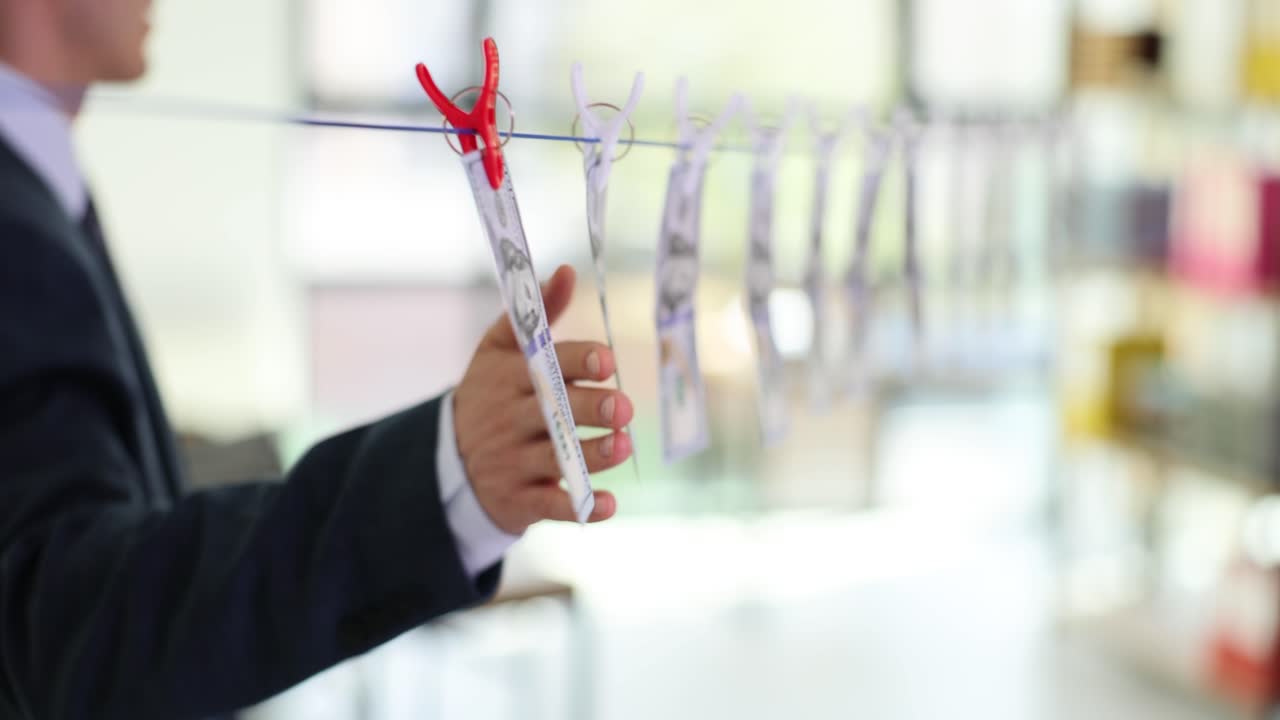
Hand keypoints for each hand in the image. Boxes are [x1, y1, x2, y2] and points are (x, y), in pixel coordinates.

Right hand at [453, 264, 631, 534]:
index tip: (607, 360)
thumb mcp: (500, 350)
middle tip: (623, 406)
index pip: (544, 366)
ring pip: (554, 459)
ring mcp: (513, 462)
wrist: (449, 461)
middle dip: (588, 408)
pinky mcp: (519, 500)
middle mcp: (509, 419)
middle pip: (550, 412)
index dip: (576, 361)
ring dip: (592, 454)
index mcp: (508, 378)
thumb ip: (535, 312)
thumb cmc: (490, 394)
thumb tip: (567, 270)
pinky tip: (609, 504)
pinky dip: (581, 507)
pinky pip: (551, 506)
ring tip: (623, 445)